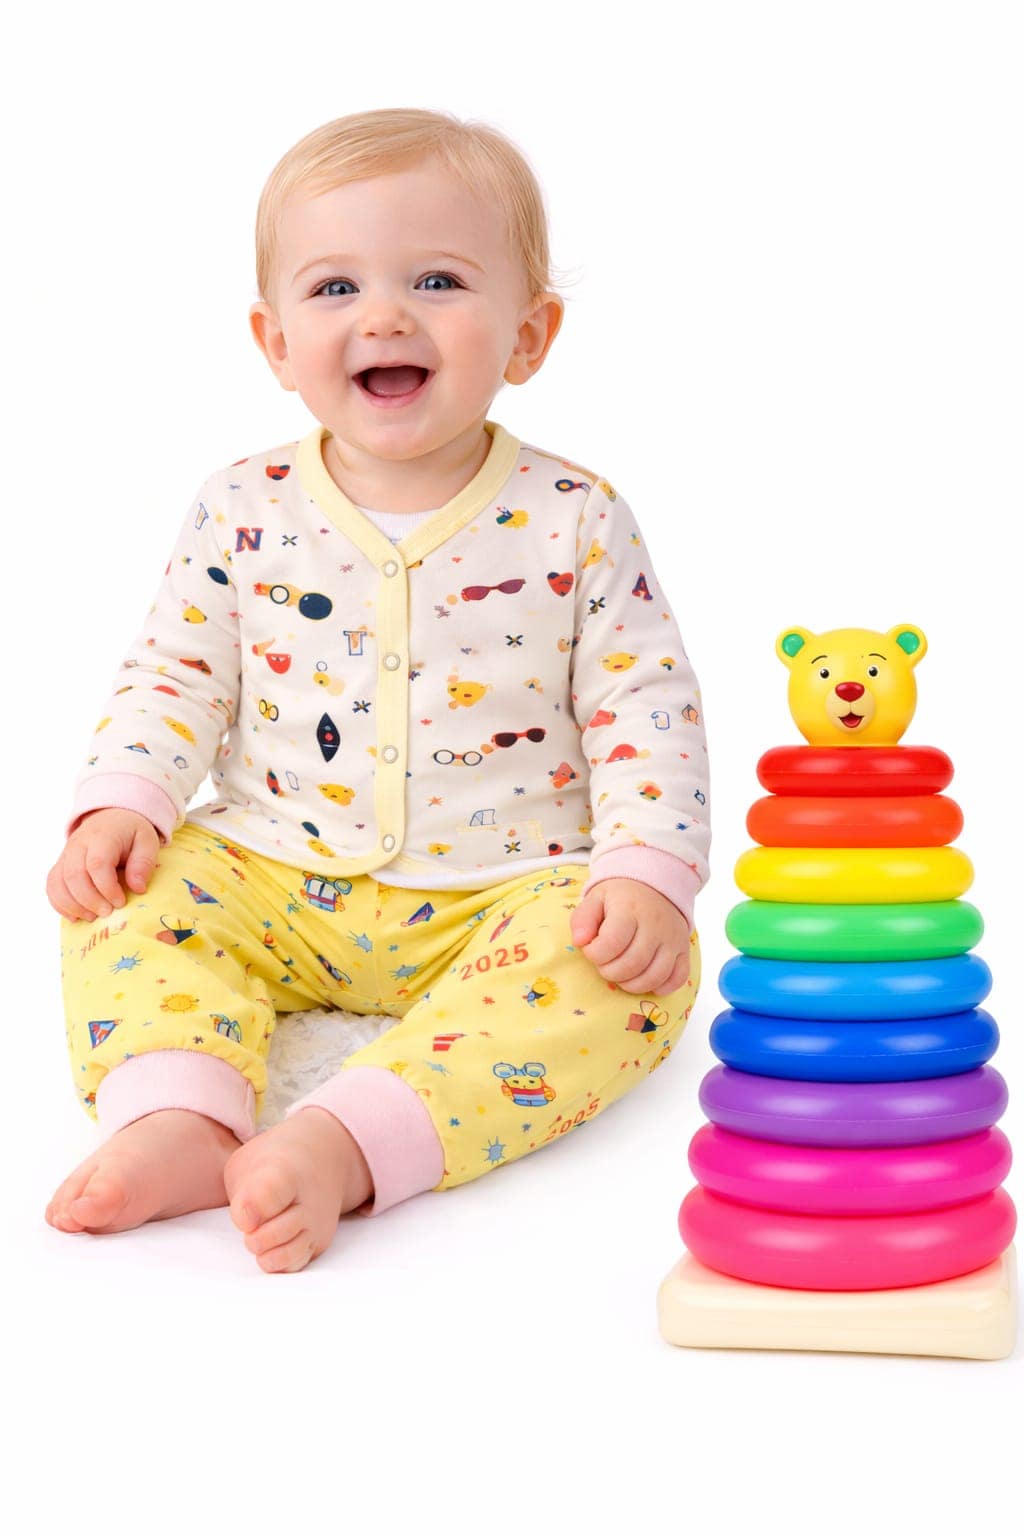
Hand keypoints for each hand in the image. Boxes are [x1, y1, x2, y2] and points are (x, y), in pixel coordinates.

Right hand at [47, 808, 160, 921]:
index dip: (107, 887)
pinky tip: (76, 916)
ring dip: (73, 905)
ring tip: (92, 917)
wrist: (111, 818)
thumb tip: (138, 888)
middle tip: (107, 913)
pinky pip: (52, 886)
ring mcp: (66, 855)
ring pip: (58, 883)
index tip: (120, 902)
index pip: (97, 864)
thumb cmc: (130, 833)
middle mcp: (78, 845)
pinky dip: (60, 904)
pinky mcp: (60, 865)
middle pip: (74, 875)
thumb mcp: (147, 841)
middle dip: (90, 900)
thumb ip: (143, 862)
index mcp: (102, 836)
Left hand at [570, 878, 690, 994]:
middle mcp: (655, 926)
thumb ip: (582, 919)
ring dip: (631, 984)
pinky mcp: (684, 951)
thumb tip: (579, 942)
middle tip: (605, 964)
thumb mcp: (596, 898)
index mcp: (630, 910)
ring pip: (654, 976)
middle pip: (632, 964)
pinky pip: (678, 978)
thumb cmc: (621, 896)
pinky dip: (661, 987)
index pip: (611, 944)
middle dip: (610, 972)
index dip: (594, 954)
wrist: (656, 885)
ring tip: (621, 974)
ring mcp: (673, 940)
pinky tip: (645, 980)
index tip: (591, 949)